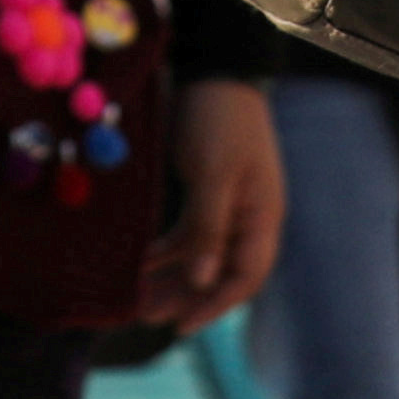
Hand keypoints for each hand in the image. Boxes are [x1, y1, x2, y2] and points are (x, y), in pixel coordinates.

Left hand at [141, 76, 285, 326]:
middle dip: (185, 298)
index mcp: (262, 216)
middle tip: (143, 316)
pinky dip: (164, 251)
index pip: (246, 276)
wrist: (214, 72)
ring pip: (200, 257)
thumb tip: (201, 280)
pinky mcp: (205, 193)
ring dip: (171, 279)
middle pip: (220, 273)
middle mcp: (248, 218)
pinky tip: (138, 261)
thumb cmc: (221, 121)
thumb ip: (208, 227)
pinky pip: (186, 234)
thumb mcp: (215, 174)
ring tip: (136, 298)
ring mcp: (227, 206)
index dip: (214, 305)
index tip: (178, 327)